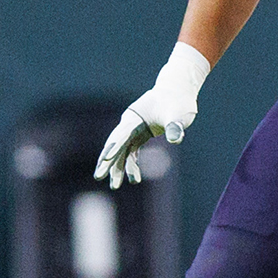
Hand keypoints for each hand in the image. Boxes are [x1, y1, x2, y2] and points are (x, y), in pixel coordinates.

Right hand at [94, 42, 209, 188]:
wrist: (178, 92)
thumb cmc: (178, 101)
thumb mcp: (178, 114)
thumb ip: (175, 126)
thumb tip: (175, 138)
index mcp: (134, 116)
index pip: (121, 134)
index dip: (113, 148)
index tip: (105, 161)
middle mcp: (129, 123)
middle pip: (115, 144)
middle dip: (107, 161)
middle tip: (99, 177)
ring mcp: (133, 129)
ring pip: (121, 151)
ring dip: (118, 167)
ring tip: (116, 185)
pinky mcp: (140, 134)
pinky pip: (131, 152)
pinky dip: (130, 164)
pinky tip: (134, 178)